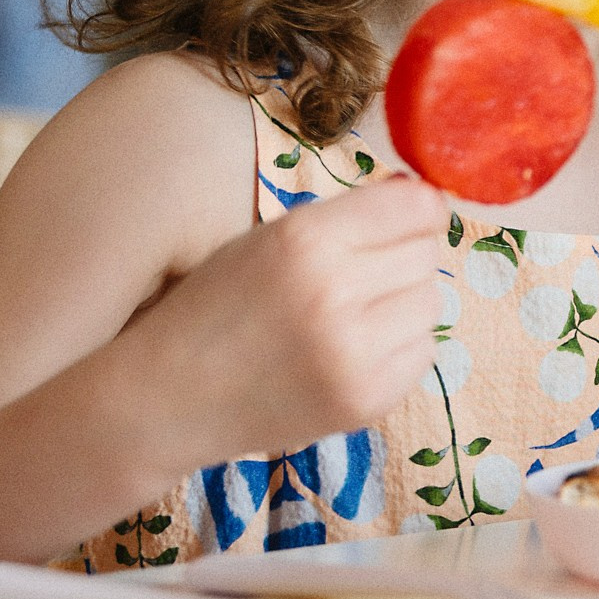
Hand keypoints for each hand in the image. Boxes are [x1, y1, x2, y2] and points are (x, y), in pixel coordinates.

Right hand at [128, 179, 446, 462]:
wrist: (166, 400)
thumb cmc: (216, 307)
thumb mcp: (269, 240)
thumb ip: (347, 218)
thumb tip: (427, 199)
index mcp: (304, 239)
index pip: (416, 206)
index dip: (419, 209)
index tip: (410, 219)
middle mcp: (334, 292)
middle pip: (426, 254)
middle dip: (402, 258)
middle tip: (357, 278)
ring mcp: (355, 353)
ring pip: (431, 303)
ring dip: (403, 304)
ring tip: (350, 318)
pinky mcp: (368, 399)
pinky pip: (423, 351)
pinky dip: (400, 348)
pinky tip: (352, 353)